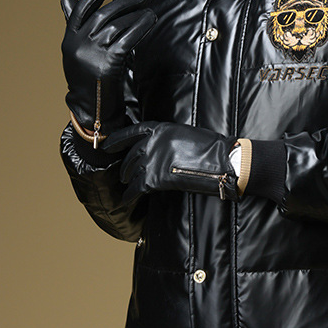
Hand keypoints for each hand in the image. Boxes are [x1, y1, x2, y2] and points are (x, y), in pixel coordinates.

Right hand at [60, 0, 155, 132]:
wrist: (91, 110)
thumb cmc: (88, 77)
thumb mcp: (77, 49)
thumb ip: (76, 22)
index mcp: (69, 40)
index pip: (82, 9)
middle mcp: (78, 45)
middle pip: (103, 14)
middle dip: (124, 2)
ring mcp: (92, 55)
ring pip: (117, 25)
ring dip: (136, 14)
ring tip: (148, 10)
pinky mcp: (108, 64)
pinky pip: (128, 38)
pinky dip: (140, 26)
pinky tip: (149, 20)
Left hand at [104, 122, 238, 202]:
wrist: (220, 160)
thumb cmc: (208, 147)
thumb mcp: (183, 133)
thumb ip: (166, 139)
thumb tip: (157, 148)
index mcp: (160, 129)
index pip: (131, 132)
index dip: (117, 140)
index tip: (107, 146)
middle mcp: (152, 143)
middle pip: (130, 156)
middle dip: (125, 167)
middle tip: (123, 174)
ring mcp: (152, 160)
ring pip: (131, 172)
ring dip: (128, 180)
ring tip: (128, 185)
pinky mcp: (155, 178)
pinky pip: (136, 188)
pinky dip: (129, 195)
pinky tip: (127, 199)